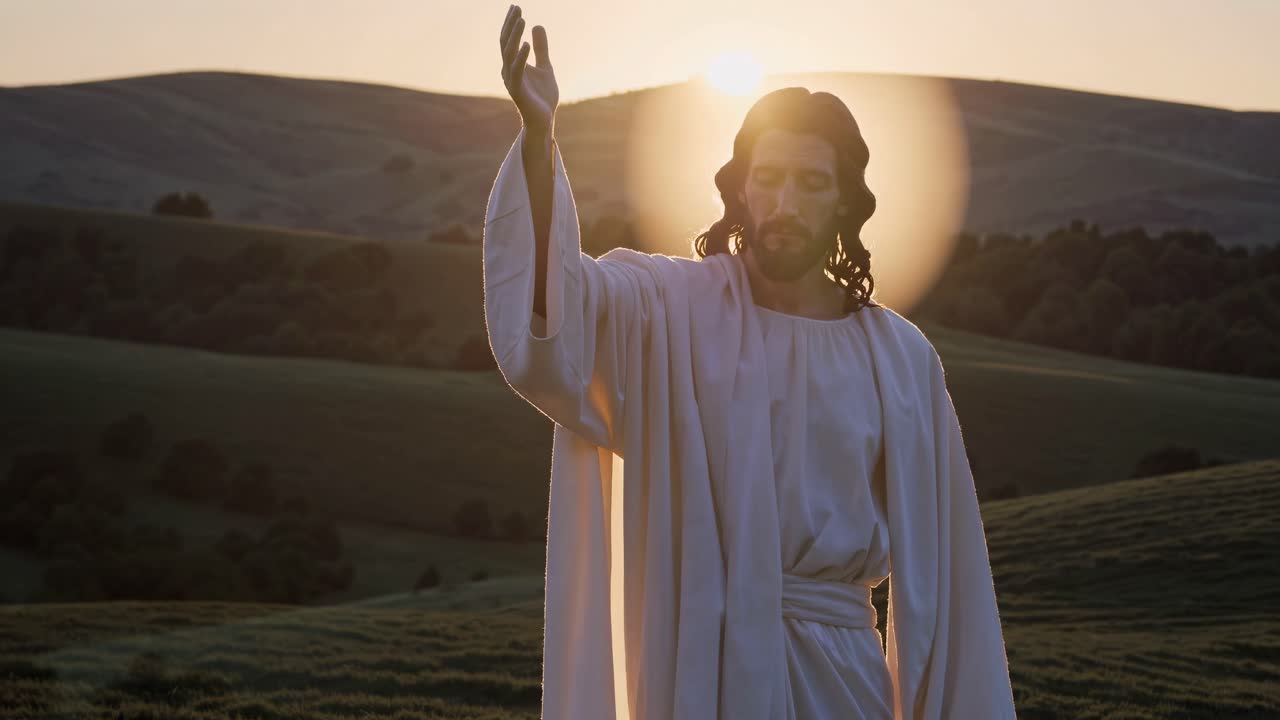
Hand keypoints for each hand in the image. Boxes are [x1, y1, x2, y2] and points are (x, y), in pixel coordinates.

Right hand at [499, 4, 558, 134]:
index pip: (508, 40)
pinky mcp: (518, 91)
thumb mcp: (545, 67)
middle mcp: (508, 71)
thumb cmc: (542, 96)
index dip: (511, 23)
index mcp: (512, 64)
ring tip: (522, 20)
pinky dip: (521, 57)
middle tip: (517, 8)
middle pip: (505, 43)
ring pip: (508, 54)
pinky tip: (526, 44)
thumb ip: (542, 48)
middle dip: (511, 25)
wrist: (544, 120)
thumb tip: (537, 25)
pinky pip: (517, 71)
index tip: (516, 6)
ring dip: (515, 36)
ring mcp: (511, 81)